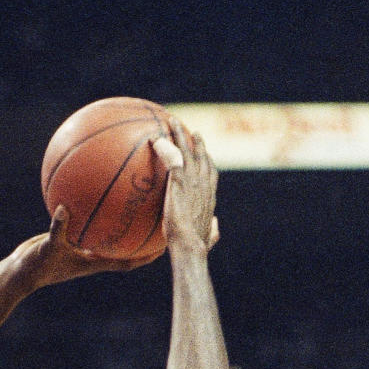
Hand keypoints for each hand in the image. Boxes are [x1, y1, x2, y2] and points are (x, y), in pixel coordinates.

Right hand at [18, 205, 164, 289]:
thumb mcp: (46, 247)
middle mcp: (95, 255)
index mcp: (95, 262)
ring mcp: (85, 247)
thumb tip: (63, 208)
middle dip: (145, 236)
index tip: (167, 245)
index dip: (148, 255)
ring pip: (111, 232)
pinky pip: (90, 221)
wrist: (20, 272)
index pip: (129, 261)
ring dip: (125, 221)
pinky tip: (97, 187)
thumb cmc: (35, 266)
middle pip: (127, 246)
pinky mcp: (74, 238)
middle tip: (165, 219)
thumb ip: (56, 230)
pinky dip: (95, 208)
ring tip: (140, 199)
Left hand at [154, 120, 219, 251]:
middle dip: (197, 142)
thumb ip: (212, 230)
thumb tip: (215, 227)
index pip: (211, 173)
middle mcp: (204, 183)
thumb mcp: (208, 238)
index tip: (204, 154)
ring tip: (171, 121)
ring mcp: (193, 180)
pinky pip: (171, 157)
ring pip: (186, 150)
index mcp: (210, 196)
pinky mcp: (180, 180)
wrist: (189, 245)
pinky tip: (154, 140)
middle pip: (201, 156)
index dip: (208, 162)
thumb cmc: (197, 247)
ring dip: (179, 134)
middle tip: (192, 132)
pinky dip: (164, 146)